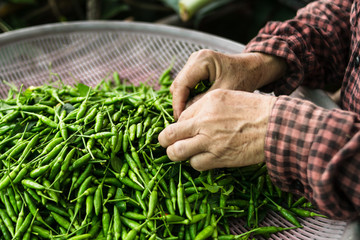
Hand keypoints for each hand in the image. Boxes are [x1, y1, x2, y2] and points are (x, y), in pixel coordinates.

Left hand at [158, 89, 276, 170]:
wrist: (277, 126)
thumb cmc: (256, 110)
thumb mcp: (229, 97)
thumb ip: (207, 106)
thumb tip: (190, 120)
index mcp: (208, 101)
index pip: (182, 116)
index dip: (179, 125)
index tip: (181, 130)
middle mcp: (204, 120)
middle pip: (170, 134)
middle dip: (165, 140)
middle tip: (166, 143)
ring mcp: (209, 140)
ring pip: (177, 152)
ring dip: (177, 154)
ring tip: (179, 153)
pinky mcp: (218, 157)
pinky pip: (196, 163)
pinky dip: (196, 162)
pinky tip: (202, 158)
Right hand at [170, 50, 285, 119]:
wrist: (253, 69)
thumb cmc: (243, 78)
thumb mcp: (224, 93)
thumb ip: (203, 102)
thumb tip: (185, 116)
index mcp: (202, 60)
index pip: (181, 85)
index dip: (178, 104)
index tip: (180, 121)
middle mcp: (194, 59)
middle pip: (178, 85)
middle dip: (179, 103)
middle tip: (183, 121)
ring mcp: (194, 63)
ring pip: (180, 86)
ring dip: (182, 101)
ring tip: (188, 117)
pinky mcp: (195, 69)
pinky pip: (186, 85)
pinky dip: (188, 97)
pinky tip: (193, 108)